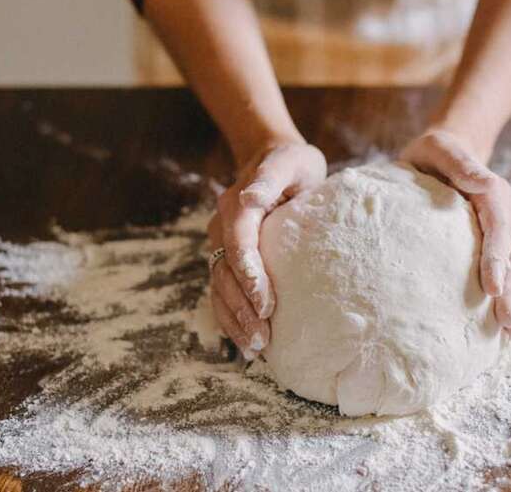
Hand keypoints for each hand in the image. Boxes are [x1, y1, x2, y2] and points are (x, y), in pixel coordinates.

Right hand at [208, 142, 326, 358]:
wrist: (272, 161)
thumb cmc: (291, 165)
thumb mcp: (288, 162)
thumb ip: (270, 178)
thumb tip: (249, 198)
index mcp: (237, 205)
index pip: (238, 242)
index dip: (248, 273)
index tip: (265, 302)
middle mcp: (222, 227)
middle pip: (225, 272)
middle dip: (242, 307)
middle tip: (264, 337)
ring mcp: (221, 245)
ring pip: (219, 288)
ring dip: (234, 320)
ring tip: (256, 349)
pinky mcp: (227, 260)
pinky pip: (223, 293)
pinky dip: (231, 319)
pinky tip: (246, 344)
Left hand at [400, 130, 510, 339]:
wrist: (447, 154)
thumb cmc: (436, 154)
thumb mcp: (440, 149)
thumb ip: (460, 163)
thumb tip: (485, 181)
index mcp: (494, 193)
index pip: (499, 227)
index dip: (498, 258)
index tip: (493, 287)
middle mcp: (508, 215)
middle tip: (510, 324)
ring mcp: (509, 232)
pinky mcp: (502, 246)